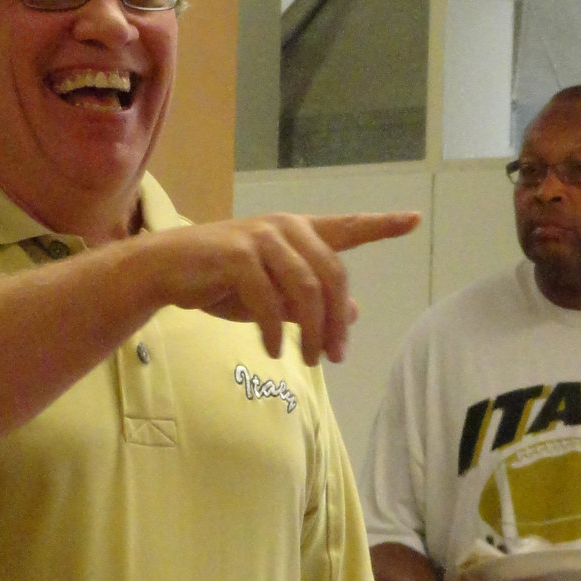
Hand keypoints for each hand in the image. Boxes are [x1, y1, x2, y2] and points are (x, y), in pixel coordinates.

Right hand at [155, 210, 419, 364]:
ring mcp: (260, 239)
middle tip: (336, 356)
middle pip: (332, 274)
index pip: (347, 227)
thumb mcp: (275, 294)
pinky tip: (275, 349)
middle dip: (337, 320)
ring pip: (305, 288)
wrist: (167, 271)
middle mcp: (284, 228)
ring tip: (309, 359)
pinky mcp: (236, 256)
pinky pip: (269, 299)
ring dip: (312, 331)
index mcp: (298, 232)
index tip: (414, 220)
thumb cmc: (223, 281)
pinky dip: (276, 329)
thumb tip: (356, 312)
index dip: (381, 225)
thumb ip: (313, 300)